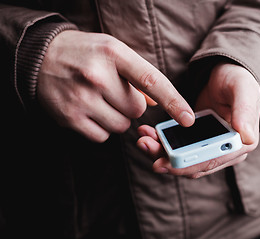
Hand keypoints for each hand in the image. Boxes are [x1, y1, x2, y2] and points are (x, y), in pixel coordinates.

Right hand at [38, 30, 193, 141]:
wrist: (40, 57)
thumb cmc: (85, 54)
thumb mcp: (113, 52)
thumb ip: (138, 75)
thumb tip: (157, 102)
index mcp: (114, 54)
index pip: (151, 80)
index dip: (173, 101)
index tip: (188, 119)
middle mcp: (97, 75)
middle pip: (137, 110)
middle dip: (130, 105)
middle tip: (113, 92)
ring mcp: (82, 98)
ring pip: (121, 126)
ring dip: (116, 118)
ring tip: (99, 100)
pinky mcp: (69, 117)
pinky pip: (102, 136)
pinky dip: (101, 128)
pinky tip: (89, 111)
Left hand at [137, 63, 259, 177]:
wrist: (226, 75)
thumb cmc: (238, 80)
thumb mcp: (244, 90)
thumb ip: (245, 112)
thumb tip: (248, 137)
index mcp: (241, 144)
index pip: (212, 161)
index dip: (188, 165)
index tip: (165, 162)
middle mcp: (225, 151)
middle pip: (194, 165)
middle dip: (168, 159)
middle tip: (144, 145)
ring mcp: (209, 148)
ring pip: (184, 160)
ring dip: (161, 153)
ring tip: (142, 139)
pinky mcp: (196, 142)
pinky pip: (178, 149)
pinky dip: (162, 144)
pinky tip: (148, 133)